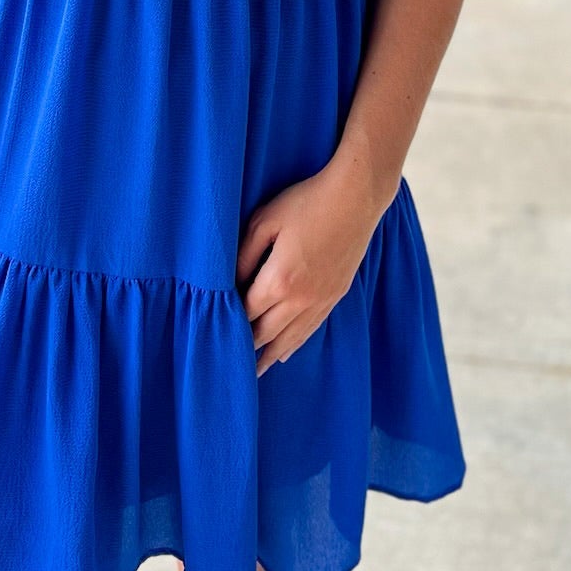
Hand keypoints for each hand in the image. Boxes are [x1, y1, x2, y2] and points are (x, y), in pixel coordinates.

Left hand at [235, 158, 390, 375]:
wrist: (355, 197)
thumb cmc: (305, 202)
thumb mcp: (264, 221)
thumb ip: (244, 254)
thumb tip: (230, 282)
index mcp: (279, 280)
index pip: (246, 313)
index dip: (230, 324)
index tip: (214, 335)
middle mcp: (301, 298)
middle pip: (267, 333)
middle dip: (247, 347)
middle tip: (229, 364)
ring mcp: (321, 299)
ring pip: (291, 338)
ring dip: (271, 355)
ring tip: (255, 372)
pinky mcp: (336, 295)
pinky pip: (312, 329)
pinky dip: (295, 344)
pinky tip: (286, 352)